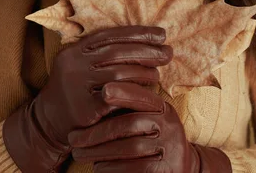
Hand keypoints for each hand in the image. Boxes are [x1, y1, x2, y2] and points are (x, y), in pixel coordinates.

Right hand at [3, 26, 172, 171]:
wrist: (49, 123)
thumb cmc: (76, 92)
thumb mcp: (82, 67)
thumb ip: (103, 54)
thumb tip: (145, 41)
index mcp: (74, 51)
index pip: (109, 35)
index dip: (137, 33)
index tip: (161, 34)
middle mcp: (73, 65)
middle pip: (116, 52)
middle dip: (146, 50)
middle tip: (168, 52)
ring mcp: (77, 86)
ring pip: (119, 73)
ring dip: (144, 72)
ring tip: (158, 74)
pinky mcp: (85, 108)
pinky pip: (119, 98)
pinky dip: (139, 95)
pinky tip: (151, 96)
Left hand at [69, 82, 232, 172]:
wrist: (181, 169)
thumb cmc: (150, 140)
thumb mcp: (146, 121)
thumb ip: (127, 110)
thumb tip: (95, 94)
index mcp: (163, 109)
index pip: (142, 97)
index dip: (124, 92)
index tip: (103, 90)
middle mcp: (170, 126)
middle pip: (129, 124)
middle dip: (96, 132)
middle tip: (73, 139)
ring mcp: (170, 149)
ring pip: (128, 148)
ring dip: (98, 151)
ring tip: (79, 153)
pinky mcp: (166, 170)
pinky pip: (133, 168)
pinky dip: (111, 168)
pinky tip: (97, 167)